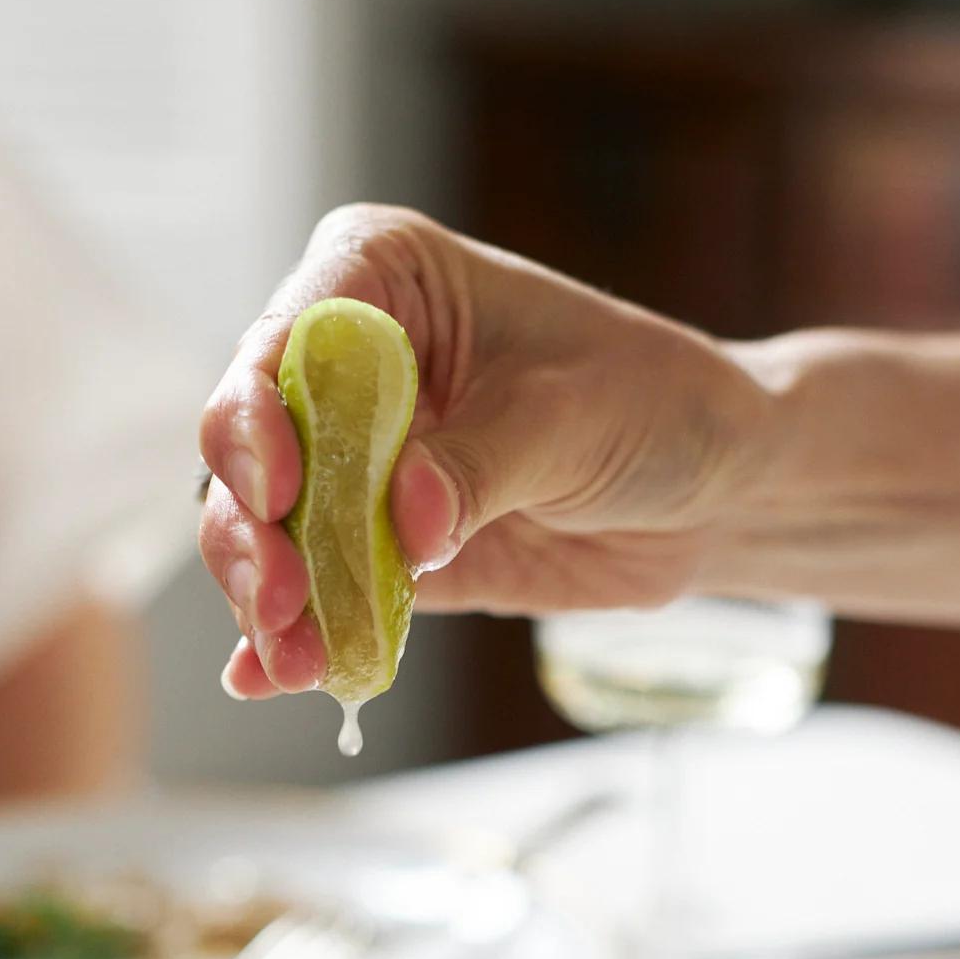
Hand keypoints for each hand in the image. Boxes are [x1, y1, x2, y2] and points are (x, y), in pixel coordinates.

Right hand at [197, 203, 776, 696]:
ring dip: (267, 599)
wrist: (710, 489)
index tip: (278, 493)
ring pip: (266, 529)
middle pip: (250, 445)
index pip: (285, 338)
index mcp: (383, 279)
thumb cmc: (651, 403)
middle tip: (282, 601)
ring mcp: (354, 462)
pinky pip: (317, 591)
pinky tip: (264, 679)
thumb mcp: (569, 420)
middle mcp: (346, 367)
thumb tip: (404, 524)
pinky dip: (288, 639)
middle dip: (250, 530)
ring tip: (294, 660)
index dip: (257, 415)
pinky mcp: (375, 547)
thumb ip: (477, 467)